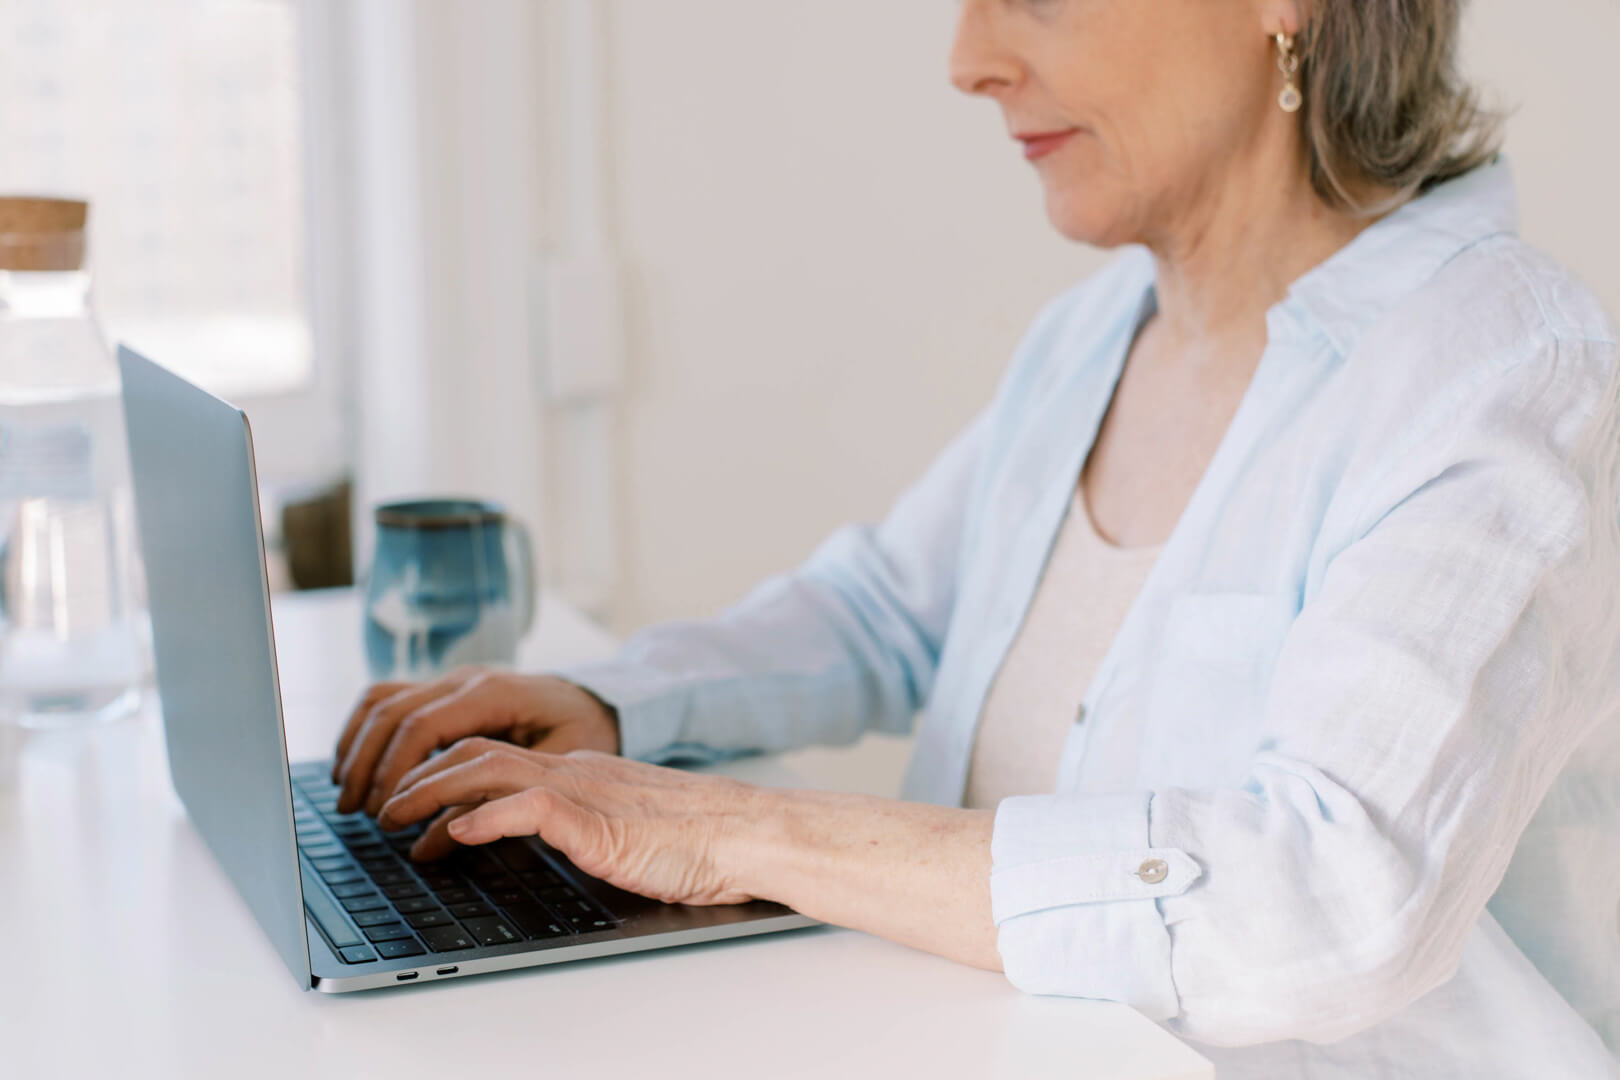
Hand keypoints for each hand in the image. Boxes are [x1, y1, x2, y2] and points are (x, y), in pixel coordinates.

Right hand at [331, 668, 619, 816]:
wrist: (599, 700)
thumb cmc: (583, 734)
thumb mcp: (554, 770)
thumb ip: (495, 798)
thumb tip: (432, 840)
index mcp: (493, 693)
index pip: (423, 726)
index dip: (395, 771)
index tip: (385, 814)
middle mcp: (465, 680)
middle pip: (392, 712)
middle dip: (367, 765)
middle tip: (357, 814)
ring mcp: (452, 680)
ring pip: (382, 700)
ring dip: (357, 745)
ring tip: (348, 794)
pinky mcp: (446, 690)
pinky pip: (390, 699)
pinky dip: (365, 730)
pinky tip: (357, 765)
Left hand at [376, 738, 758, 904]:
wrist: (747, 833)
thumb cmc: (696, 841)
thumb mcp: (620, 830)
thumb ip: (575, 827)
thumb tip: (523, 839)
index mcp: (579, 772)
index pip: (493, 758)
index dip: (441, 776)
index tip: (409, 806)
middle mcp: (574, 771)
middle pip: (477, 752)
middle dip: (420, 776)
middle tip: (381, 808)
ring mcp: (584, 792)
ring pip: (489, 770)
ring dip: (432, 792)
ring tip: (395, 818)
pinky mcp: (597, 821)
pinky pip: (529, 808)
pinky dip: (485, 818)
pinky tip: (456, 835)